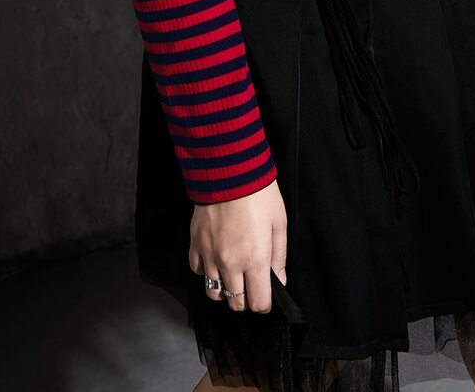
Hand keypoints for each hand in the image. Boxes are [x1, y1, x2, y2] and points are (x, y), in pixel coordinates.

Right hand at [189, 177, 287, 312]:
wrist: (229, 170)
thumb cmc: (258, 193)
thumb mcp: (279, 222)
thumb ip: (279, 257)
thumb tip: (279, 280)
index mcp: (255, 259)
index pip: (258, 303)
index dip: (265, 304)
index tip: (267, 296)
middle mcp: (230, 263)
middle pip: (236, 303)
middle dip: (246, 299)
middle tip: (252, 284)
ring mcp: (210, 255)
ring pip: (214, 293)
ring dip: (225, 290)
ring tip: (233, 277)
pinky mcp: (195, 244)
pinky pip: (197, 271)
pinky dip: (206, 271)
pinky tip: (216, 260)